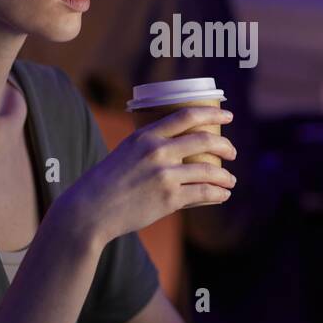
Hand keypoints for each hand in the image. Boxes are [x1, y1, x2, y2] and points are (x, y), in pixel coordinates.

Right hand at [61, 106, 237, 247]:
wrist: (90, 210)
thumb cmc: (106, 183)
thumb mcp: (125, 153)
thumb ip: (149, 147)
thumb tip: (175, 148)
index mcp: (146, 136)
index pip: (187, 116)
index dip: (212, 112)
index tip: (228, 115)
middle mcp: (157, 151)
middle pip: (205, 140)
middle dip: (225, 146)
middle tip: (232, 153)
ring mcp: (165, 175)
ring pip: (208, 171)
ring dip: (225, 176)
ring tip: (230, 181)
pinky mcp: (169, 198)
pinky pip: (203, 193)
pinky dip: (218, 194)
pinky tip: (223, 195)